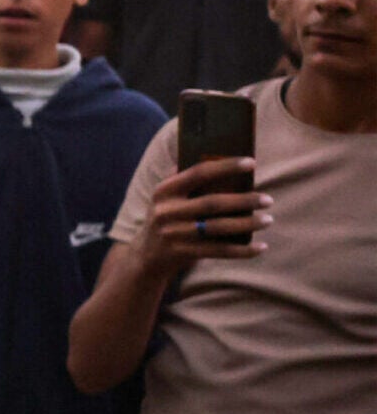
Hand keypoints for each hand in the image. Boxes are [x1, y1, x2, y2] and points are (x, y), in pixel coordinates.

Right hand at [132, 156, 270, 280]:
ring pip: (217, 228)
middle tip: (268, 199)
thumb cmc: (167, 219)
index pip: (198, 173)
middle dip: (244, 200)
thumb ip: (184, 178)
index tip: (252, 162)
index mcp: (164, 191)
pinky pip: (217, 251)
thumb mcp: (167, 198)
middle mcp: (166, 211)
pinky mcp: (181, 253)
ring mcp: (172, 234)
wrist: (145, 257)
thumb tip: (215, 156)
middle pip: (212, 203)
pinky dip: (242, 250)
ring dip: (247, 224)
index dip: (226, 167)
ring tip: (268, 220)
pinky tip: (261, 246)